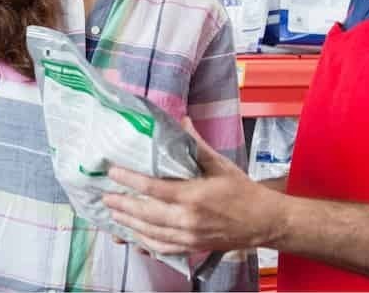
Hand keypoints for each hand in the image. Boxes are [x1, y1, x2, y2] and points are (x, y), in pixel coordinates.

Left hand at [103, 117, 279, 254]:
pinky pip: (162, 248)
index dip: (130, 180)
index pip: (153, 188)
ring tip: (113, 214)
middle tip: (104, 197)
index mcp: (193, 196)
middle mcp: (188, 220)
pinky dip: (145, 242)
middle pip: (145, 214)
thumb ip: (197, 145)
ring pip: (150, 233)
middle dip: (122, 205)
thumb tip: (182, 121)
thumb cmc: (244, 192)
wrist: (264, 222)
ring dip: (128, 224)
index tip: (113, 172)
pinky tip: (134, 235)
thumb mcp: (220, 165)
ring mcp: (189, 237)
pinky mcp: (192, 248)